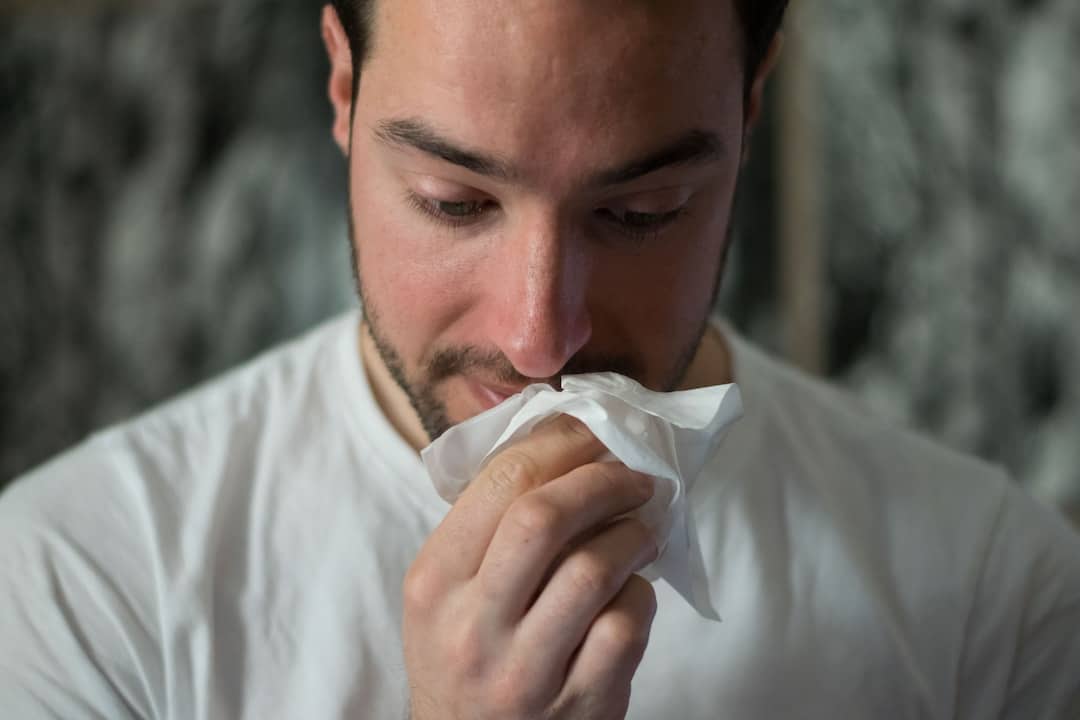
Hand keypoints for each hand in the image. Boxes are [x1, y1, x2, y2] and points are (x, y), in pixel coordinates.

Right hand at [403, 414, 659, 719]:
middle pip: (544, 517)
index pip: (500, 482)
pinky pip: (627, 625)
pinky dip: (641, 594)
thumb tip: (566, 444)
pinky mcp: (578, 703)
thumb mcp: (445, 592)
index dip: (561, 443)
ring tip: (643, 526)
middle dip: (602, 481)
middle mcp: (472, 625)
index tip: (594, 432)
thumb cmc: (464, 655)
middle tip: (634, 475)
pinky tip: (633, 589)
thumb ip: (488, 526)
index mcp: (434, 581)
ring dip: (633, 533)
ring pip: (594, 569)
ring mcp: (525, 670)